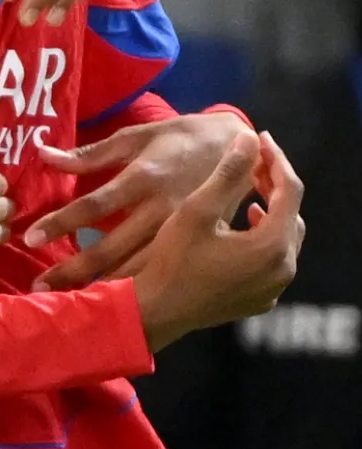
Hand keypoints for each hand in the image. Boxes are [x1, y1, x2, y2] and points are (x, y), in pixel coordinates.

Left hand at [26, 111, 253, 289]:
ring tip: (69, 305)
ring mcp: (182, 233)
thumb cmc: (182, 138)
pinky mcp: (197, 246)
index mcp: (145, 177)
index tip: (31, 239)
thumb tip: (45, 155)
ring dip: (102, 288)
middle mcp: (162, 210)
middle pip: (111, 248)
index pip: (94, 205)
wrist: (243, 149)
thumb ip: (91, 154)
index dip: (62, 223)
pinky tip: (113, 303)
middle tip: (40, 288)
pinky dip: (135, 288)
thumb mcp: (138, 136)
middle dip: (74, 271)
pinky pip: (160, 273)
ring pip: (137, 269)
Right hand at [130, 131, 304, 351]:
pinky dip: (261, 239)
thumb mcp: (197, 210)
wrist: (156, 310)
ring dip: (269, 213)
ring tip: (248, 196)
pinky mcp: (260, 299)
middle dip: (275, 186)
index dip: (276, 160)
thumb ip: (228, 173)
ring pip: (283, 239)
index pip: (290, 190)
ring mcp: (273, 288)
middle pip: (292, 215)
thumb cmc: (173, 258)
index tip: (259, 138)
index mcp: (273, 244)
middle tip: (253, 164)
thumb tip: (250, 139)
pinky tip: (239, 231)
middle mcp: (283, 269)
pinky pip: (271, 261)